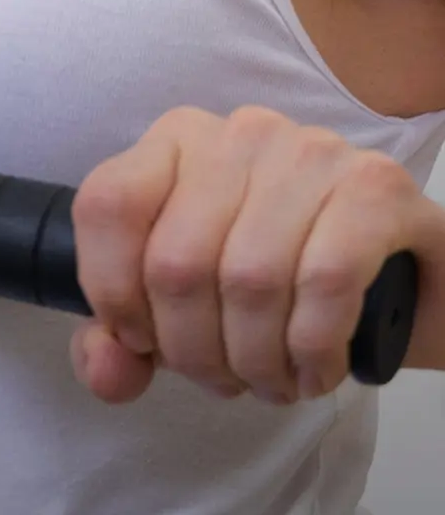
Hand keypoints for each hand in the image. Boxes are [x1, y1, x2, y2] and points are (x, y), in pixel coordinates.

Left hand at [70, 105, 444, 406]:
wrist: (408, 280)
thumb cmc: (284, 285)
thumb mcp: (193, 310)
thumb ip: (126, 340)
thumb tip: (106, 371)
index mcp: (179, 140)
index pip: (107, 205)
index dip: (114, 293)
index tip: (146, 343)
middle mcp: (240, 132)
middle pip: (176, 261)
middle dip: (194, 352)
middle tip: (226, 380)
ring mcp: (311, 151)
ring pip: (249, 279)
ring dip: (257, 361)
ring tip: (272, 381)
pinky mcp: (376, 186)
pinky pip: (325, 281)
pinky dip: (313, 348)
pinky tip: (316, 369)